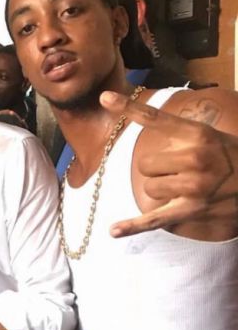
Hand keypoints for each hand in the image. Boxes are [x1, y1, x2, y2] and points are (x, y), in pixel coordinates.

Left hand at [100, 91, 237, 235]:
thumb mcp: (211, 136)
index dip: (127, 107)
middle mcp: (194, 157)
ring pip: (150, 188)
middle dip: (158, 168)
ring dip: (161, 189)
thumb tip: (147, 123)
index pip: (155, 118)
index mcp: (197, 133)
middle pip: (146, 163)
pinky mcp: (192, 210)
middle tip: (181, 170)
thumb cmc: (232, 158)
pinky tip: (114, 231)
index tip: (105, 98)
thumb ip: (180, 132)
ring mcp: (193, 186)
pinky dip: (134, 226)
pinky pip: (155, 219)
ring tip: (186, 187)